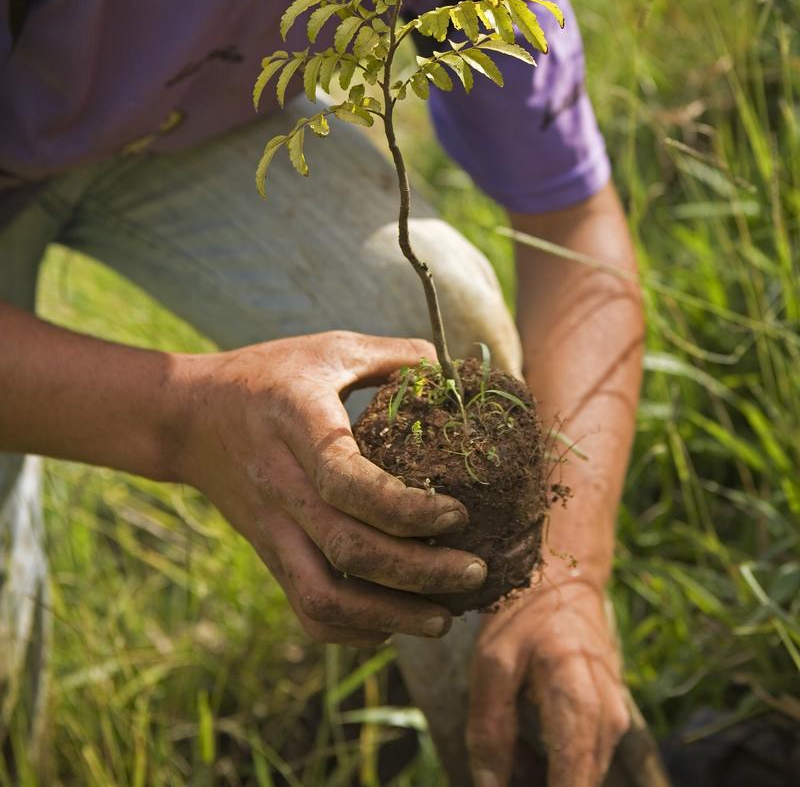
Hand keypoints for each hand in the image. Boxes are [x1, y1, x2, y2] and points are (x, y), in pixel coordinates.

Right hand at [175, 330, 487, 645]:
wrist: (188, 417)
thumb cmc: (268, 375)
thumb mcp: (328, 349)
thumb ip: (392, 355)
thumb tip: (455, 372)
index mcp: (298, 425)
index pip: (347, 481)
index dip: (406, 507)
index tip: (457, 512)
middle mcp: (282, 484)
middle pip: (349, 549)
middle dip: (419, 572)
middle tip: (474, 571)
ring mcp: (271, 528)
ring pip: (325, 598)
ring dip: (390, 616)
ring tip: (444, 618)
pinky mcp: (268, 553)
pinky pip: (305, 610)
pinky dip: (352, 631)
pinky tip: (393, 623)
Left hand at [466, 580, 629, 786]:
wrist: (565, 580)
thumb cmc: (523, 618)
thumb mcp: (492, 663)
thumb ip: (490, 730)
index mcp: (577, 698)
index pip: (574, 781)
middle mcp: (608, 716)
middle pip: (581, 783)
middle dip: (542, 785)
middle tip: (507, 769)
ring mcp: (616, 720)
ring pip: (584, 777)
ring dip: (549, 777)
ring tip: (514, 756)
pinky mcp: (613, 721)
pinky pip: (586, 762)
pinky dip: (558, 766)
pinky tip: (529, 747)